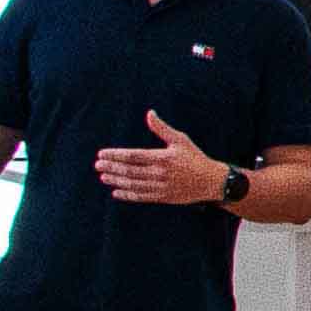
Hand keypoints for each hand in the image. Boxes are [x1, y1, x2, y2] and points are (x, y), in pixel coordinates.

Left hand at [94, 109, 234, 207]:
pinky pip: (141, 197)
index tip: (102, 154)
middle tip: (98, 165)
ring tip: (103, 177)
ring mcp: (161, 187)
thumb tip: (149, 113)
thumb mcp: (180, 140)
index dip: (115, 155)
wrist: (212, 182)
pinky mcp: (163, 197)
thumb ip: (162, 128)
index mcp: (162, 158)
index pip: (133, 156)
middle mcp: (160, 173)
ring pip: (133, 184)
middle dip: (112, 168)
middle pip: (129, 171)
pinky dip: (127, 195)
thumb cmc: (195, 158)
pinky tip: (116, 192)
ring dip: (116, 181)